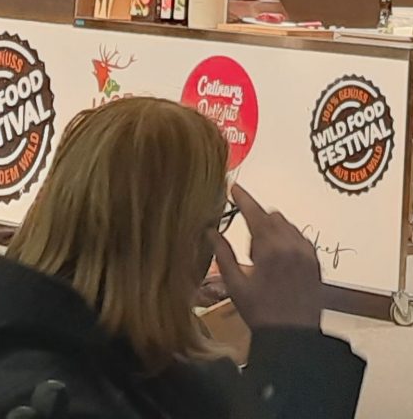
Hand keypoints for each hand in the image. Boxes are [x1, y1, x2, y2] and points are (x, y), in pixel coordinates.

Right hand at [210, 184, 321, 330]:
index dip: (242, 198)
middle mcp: (291, 246)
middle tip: (248, 243)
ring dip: (273, 228)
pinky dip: (288, 237)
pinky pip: (300, 238)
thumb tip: (210, 231)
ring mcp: (306, 254)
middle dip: (257, 219)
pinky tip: (280, 255)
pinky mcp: (315, 263)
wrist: (293, 337)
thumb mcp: (235, 284)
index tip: (233, 187)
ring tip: (263, 254)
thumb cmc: (260, 312)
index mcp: (269, 249)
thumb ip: (222, 253)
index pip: (254, 213)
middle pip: (271, 216)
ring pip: (287, 225)